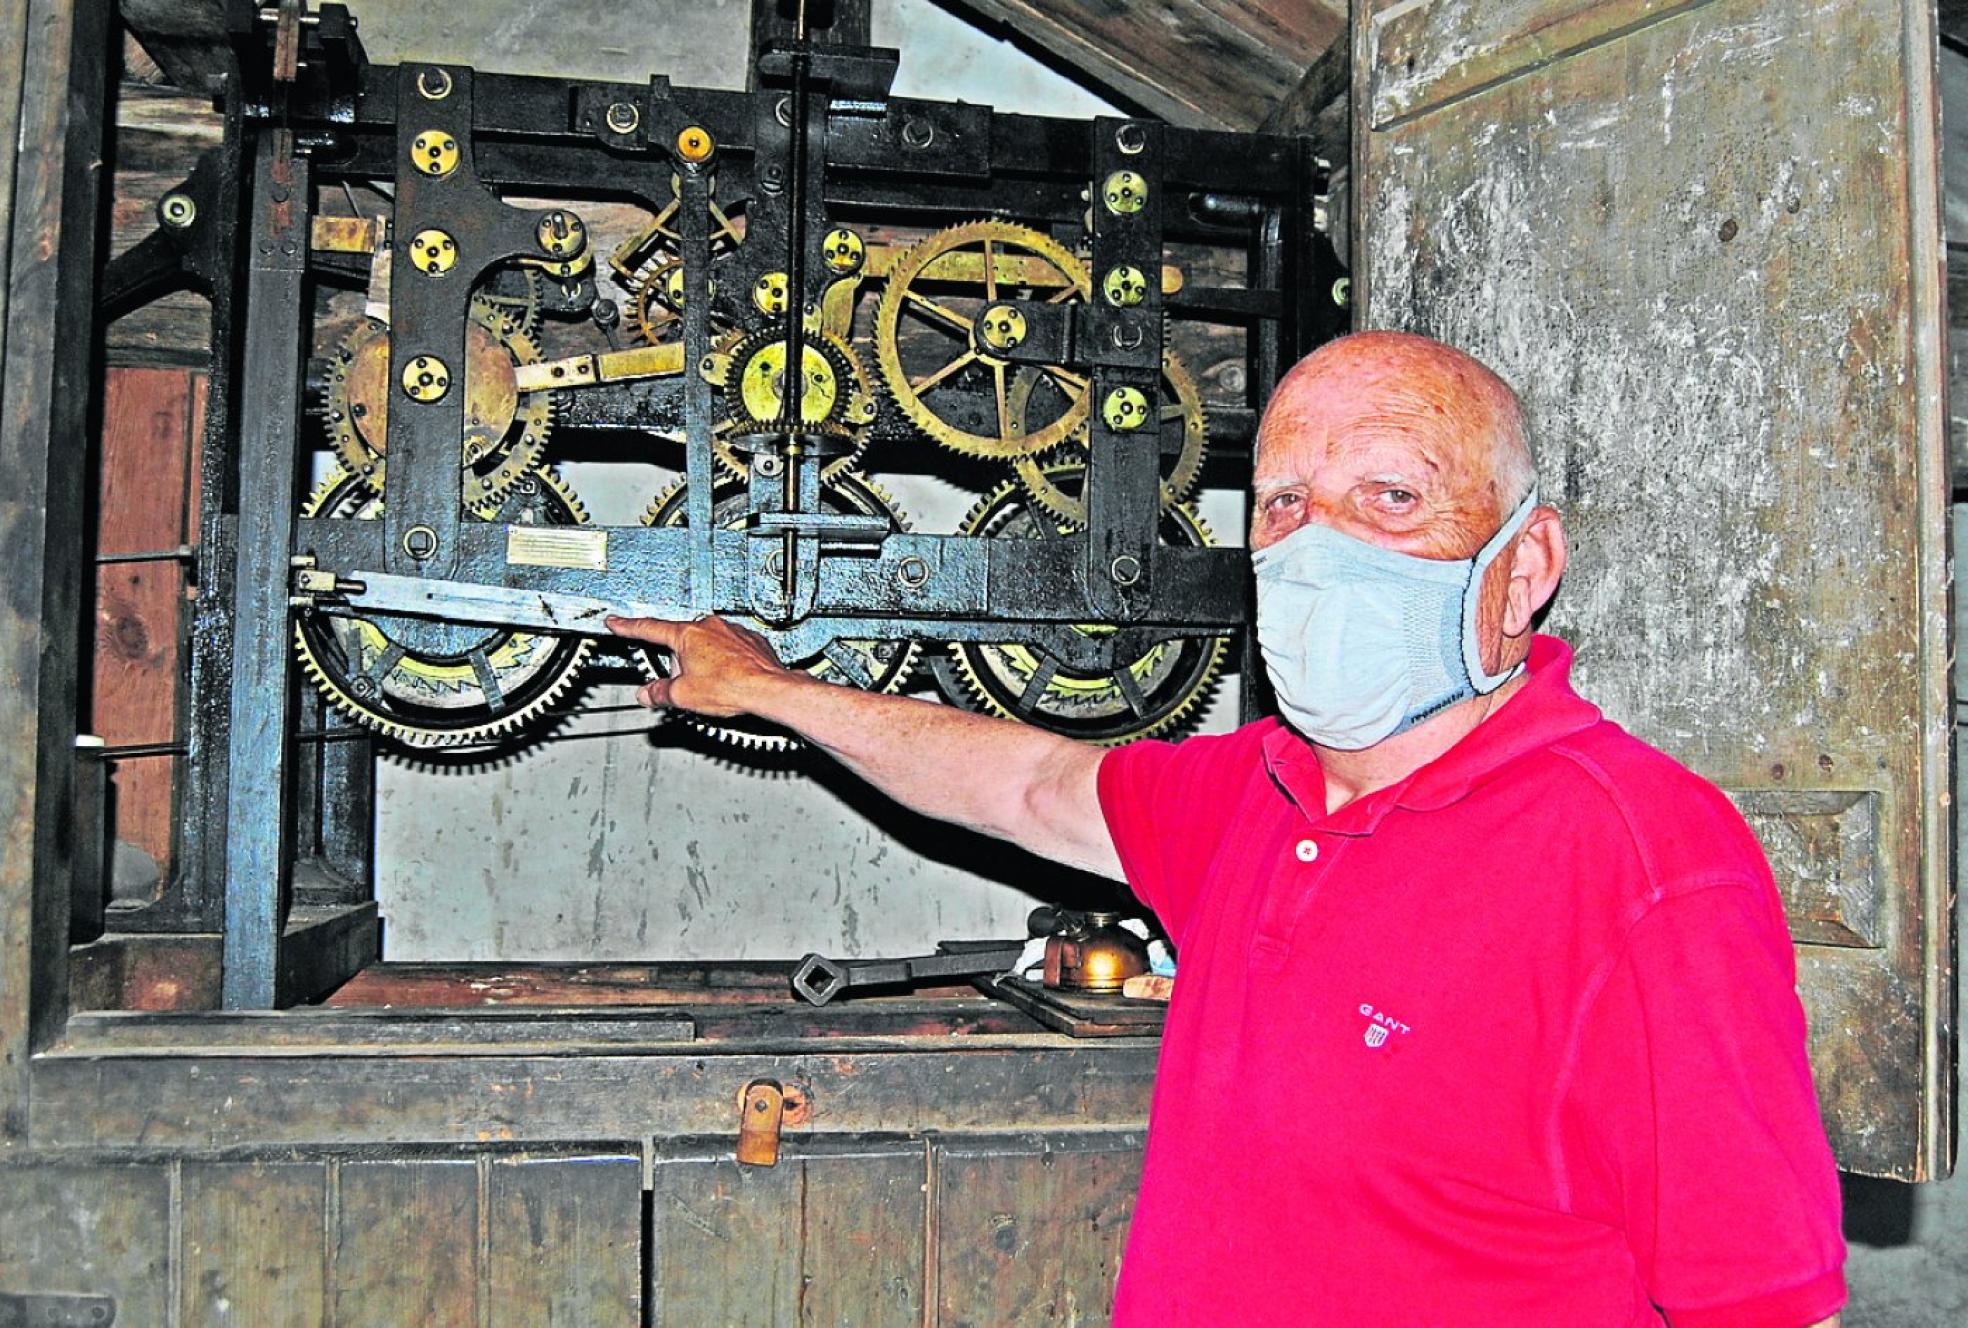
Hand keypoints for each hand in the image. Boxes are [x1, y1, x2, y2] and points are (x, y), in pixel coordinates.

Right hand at [604, 614, 794, 716]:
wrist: (768, 688)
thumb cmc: (732, 686)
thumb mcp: (684, 695)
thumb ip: (659, 693)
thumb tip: (648, 694)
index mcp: (687, 635)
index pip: (649, 629)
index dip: (628, 628)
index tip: (616, 623)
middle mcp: (710, 627)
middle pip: (681, 644)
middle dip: (680, 665)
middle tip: (687, 686)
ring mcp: (731, 631)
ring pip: (707, 647)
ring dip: (705, 665)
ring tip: (715, 686)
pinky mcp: (750, 641)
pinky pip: (729, 650)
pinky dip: (726, 663)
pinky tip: (730, 680)